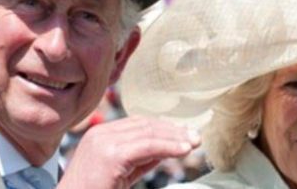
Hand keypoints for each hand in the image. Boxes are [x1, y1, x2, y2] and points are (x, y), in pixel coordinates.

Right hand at [57, 116, 200, 188]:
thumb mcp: (122, 173)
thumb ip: (142, 159)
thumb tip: (167, 149)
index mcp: (102, 134)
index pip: (139, 123)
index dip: (164, 127)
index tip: (184, 133)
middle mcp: (102, 133)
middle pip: (146, 125)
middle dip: (173, 130)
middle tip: (195, 136)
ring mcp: (104, 142)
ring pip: (149, 133)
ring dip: (175, 138)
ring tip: (193, 142)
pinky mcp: (111, 155)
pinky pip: (148, 146)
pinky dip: (169, 147)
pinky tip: (183, 149)